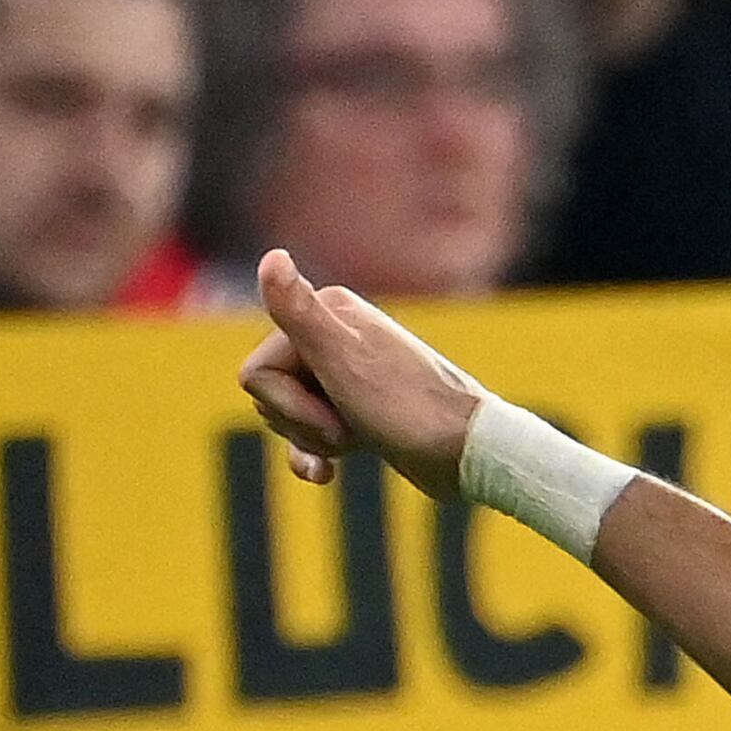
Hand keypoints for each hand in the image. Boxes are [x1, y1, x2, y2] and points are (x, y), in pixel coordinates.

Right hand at [240, 254, 489, 499]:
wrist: (471, 455)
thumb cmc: (409, 408)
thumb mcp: (344, 360)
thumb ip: (300, 312)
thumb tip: (272, 256)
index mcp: (330, 311)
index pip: (258, 371)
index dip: (290, 404)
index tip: (338, 408)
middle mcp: (337, 335)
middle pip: (271, 393)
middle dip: (302, 422)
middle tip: (350, 428)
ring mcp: (348, 375)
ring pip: (288, 414)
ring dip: (313, 439)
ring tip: (357, 439)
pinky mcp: (360, 412)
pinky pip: (310, 434)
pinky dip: (313, 455)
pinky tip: (324, 475)